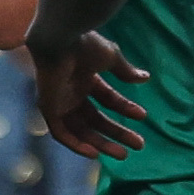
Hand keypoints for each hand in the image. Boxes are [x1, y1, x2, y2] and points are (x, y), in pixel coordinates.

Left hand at [28, 27, 148, 159]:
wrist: (60, 40)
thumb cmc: (84, 44)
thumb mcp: (110, 58)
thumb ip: (125, 70)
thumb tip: (145, 78)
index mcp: (85, 78)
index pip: (107, 99)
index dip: (125, 108)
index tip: (142, 116)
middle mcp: (71, 91)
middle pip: (96, 119)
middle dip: (117, 132)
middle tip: (139, 145)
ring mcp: (59, 101)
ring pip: (80, 130)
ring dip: (100, 143)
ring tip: (122, 154)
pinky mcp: (48, 108)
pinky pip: (60, 133)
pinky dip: (75, 144)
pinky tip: (94, 154)